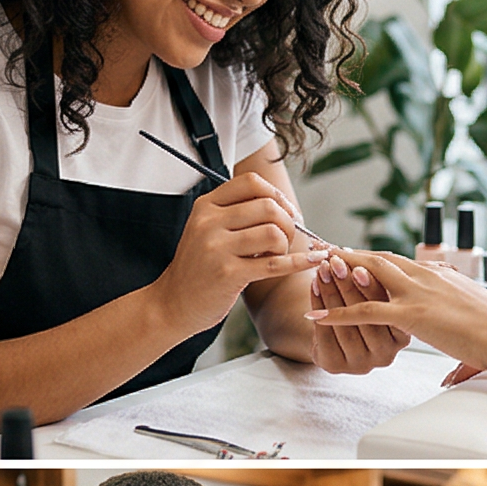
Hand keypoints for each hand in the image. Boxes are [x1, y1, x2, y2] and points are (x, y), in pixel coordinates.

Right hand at [154, 170, 324, 331]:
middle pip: (269, 207)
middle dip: (288, 223)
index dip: (277, 195)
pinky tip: (312, 261)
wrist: (174, 302)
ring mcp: (217, 248)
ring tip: (275, 256)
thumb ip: (238, 212)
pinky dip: (299, 262)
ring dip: (286, 246)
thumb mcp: (207, 229)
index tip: (285, 211)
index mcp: (206, 206)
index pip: (252, 183)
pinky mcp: (229, 274)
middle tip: (284, 239)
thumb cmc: (200, 266)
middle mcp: (209, 222)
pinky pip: (275, 264)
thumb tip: (286, 205)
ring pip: (274, 233)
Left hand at [305, 248, 486, 371]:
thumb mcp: (474, 301)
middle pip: (377, 258)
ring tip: (314, 271)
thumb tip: (455, 291)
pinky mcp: (412, 315)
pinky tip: (316, 316)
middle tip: (322, 250)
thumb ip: (458, 293)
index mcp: (438, 274)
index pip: (396, 259)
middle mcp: (424, 276)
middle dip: (347, 253)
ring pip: (367, 275)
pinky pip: (366, 312)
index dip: (370, 256)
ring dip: (338, 272)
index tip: (349, 253)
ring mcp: (416, 294)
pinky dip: (338, 313)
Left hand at [306, 256, 409, 374]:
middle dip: (348, 286)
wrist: (334, 340)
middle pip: (365, 318)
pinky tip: (314, 286)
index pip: (388, 311)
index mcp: (403, 339)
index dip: (372, 288)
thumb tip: (396, 255)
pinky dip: (318, 306)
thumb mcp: (380, 301)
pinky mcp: (336, 366)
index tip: (359, 267)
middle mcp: (385, 355)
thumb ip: (383, 287)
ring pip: (345, 324)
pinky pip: (325, 333)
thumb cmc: (362, 313)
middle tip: (336, 263)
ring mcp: (361, 364)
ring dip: (331, 293)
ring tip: (322, 270)